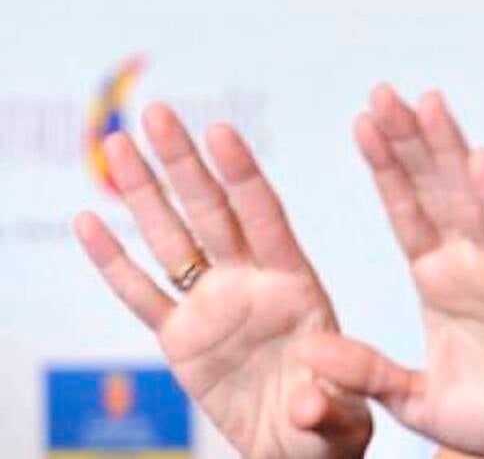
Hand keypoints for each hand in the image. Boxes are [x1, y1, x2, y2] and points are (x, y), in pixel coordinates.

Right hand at [75, 105, 371, 457]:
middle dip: (185, 164)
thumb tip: (306, 399)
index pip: (266, 219)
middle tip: (158, 112)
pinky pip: (142, 296)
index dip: (243, 177)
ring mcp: (213, 307)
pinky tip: (89, 222)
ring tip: (118, 143)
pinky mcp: (181, 341)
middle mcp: (252, 284)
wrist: (297, 449)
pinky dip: (114, 263)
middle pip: (212, 213)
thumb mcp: (341, 420)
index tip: (221, 133)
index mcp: (298, 286)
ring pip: (172, 240)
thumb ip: (328, 405)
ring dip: (144, 194)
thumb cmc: (331, 428)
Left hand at [294, 86, 483, 457]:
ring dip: (447, 149)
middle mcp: (468, 265)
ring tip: (425, 102)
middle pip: (433, 189)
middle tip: (384, 92)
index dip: (385, 168)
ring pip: (469, 197)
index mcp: (438, 282)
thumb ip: (366, 372)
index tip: (362, 122)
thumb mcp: (416, 399)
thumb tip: (310, 351)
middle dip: (408, 140)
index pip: (406, 211)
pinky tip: (477, 161)